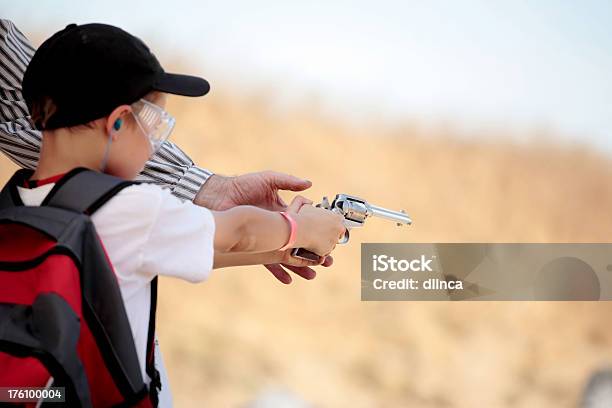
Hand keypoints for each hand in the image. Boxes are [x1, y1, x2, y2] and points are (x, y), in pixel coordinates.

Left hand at [194, 172, 326, 281]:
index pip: (304, 224)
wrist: (219, 196)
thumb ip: (288, 182)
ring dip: (299, 266)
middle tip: (326, 263)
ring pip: (287, 255)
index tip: (329, 241)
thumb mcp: (268, 180)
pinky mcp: (254, 246)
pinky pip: (268, 261)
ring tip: (312, 275)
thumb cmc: (242, 185)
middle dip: (312, 254)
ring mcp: (266, 238)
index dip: (316, 233)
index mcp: (283, 212)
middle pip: (299, 244)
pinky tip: (288, 279)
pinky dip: (278, 271)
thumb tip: (309, 184)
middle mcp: (276, 226)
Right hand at [293, 205, 344, 255]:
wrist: (298, 230)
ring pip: (332, 242)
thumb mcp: (306, 205)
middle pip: (338, 232)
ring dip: (325, 241)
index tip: (326, 224)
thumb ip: (309, 203)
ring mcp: (334, 240)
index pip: (339, 221)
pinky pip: (325, 251)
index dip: (331, 222)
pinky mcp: (327, 250)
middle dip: (331, 232)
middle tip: (320, 232)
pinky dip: (320, 249)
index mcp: (337, 217)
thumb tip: (309, 202)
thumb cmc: (302, 218)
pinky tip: (313, 244)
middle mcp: (338, 229)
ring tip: (315, 238)